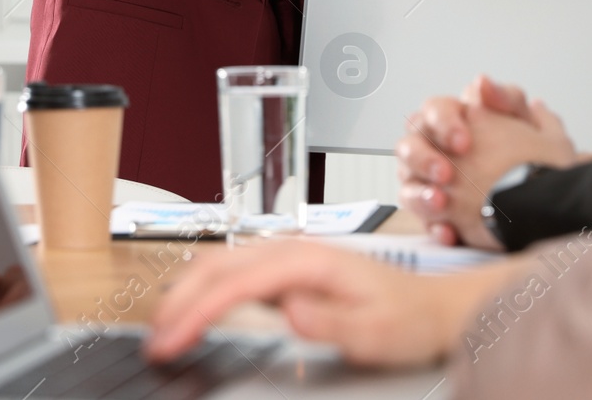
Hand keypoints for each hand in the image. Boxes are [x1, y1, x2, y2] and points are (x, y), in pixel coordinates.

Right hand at [145, 240, 522, 366]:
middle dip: (179, 301)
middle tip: (156, 340)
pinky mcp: (288, 272)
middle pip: (217, 265)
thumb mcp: (379, 331)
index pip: (237, 283)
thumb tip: (288, 310)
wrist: (435, 307)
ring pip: (220, 265)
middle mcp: (294, 250)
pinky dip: (205, 292)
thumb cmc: (410, 318)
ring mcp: (289, 257)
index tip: (172, 339)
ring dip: (187, 294)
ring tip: (164, 329)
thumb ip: (331, 321)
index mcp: (309, 260)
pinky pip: (234, 274)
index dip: (198, 312)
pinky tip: (195, 312)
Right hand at [396, 75, 577, 249]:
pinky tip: (450, 232)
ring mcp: (432, 183)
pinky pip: (423, 221)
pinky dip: (434, 226)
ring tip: (441, 203)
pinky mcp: (436, 216)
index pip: (435, 111)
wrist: (550, 208)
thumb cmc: (538, 166)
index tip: (463, 141)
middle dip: (423, 158)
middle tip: (446, 173)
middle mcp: (437, 150)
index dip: (444, 123)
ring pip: (408, 183)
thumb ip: (509, 99)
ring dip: (421, 193)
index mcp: (457, 123)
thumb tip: (483, 83)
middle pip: (409, 144)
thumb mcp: (535, 127)